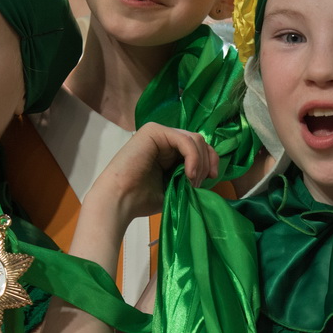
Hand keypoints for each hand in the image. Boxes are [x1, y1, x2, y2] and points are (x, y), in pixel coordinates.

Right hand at [85, 122, 219, 223]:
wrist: (119, 201)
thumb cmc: (142, 199)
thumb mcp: (175, 186)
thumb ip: (190, 176)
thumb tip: (212, 172)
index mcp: (168, 149)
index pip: (199, 147)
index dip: (210, 161)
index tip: (211, 179)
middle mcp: (164, 138)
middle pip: (200, 141)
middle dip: (207, 162)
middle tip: (198, 184)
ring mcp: (158, 132)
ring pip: (195, 139)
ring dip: (200, 162)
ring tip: (191, 182)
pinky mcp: (154, 131)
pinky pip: (185, 140)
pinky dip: (193, 157)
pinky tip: (189, 174)